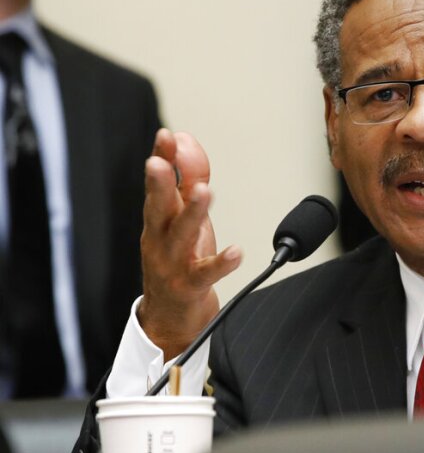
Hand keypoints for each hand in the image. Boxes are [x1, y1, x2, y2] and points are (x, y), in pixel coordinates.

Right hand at [138, 129, 241, 358]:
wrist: (170, 317)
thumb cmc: (179, 259)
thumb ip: (188, 178)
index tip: (166, 135)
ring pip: (181, 235)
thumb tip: (186, 140)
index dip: (161, 158)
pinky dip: (222, 263)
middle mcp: (161, 238)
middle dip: (158, 183)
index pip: (158, 183)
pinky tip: (237, 252)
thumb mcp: (184, 217)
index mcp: (159, 219)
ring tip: (205, 191)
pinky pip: (206, 273)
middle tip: (159, 160)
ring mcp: (173, 263)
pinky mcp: (190, 286)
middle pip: (158, 207)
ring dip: (192, 212)